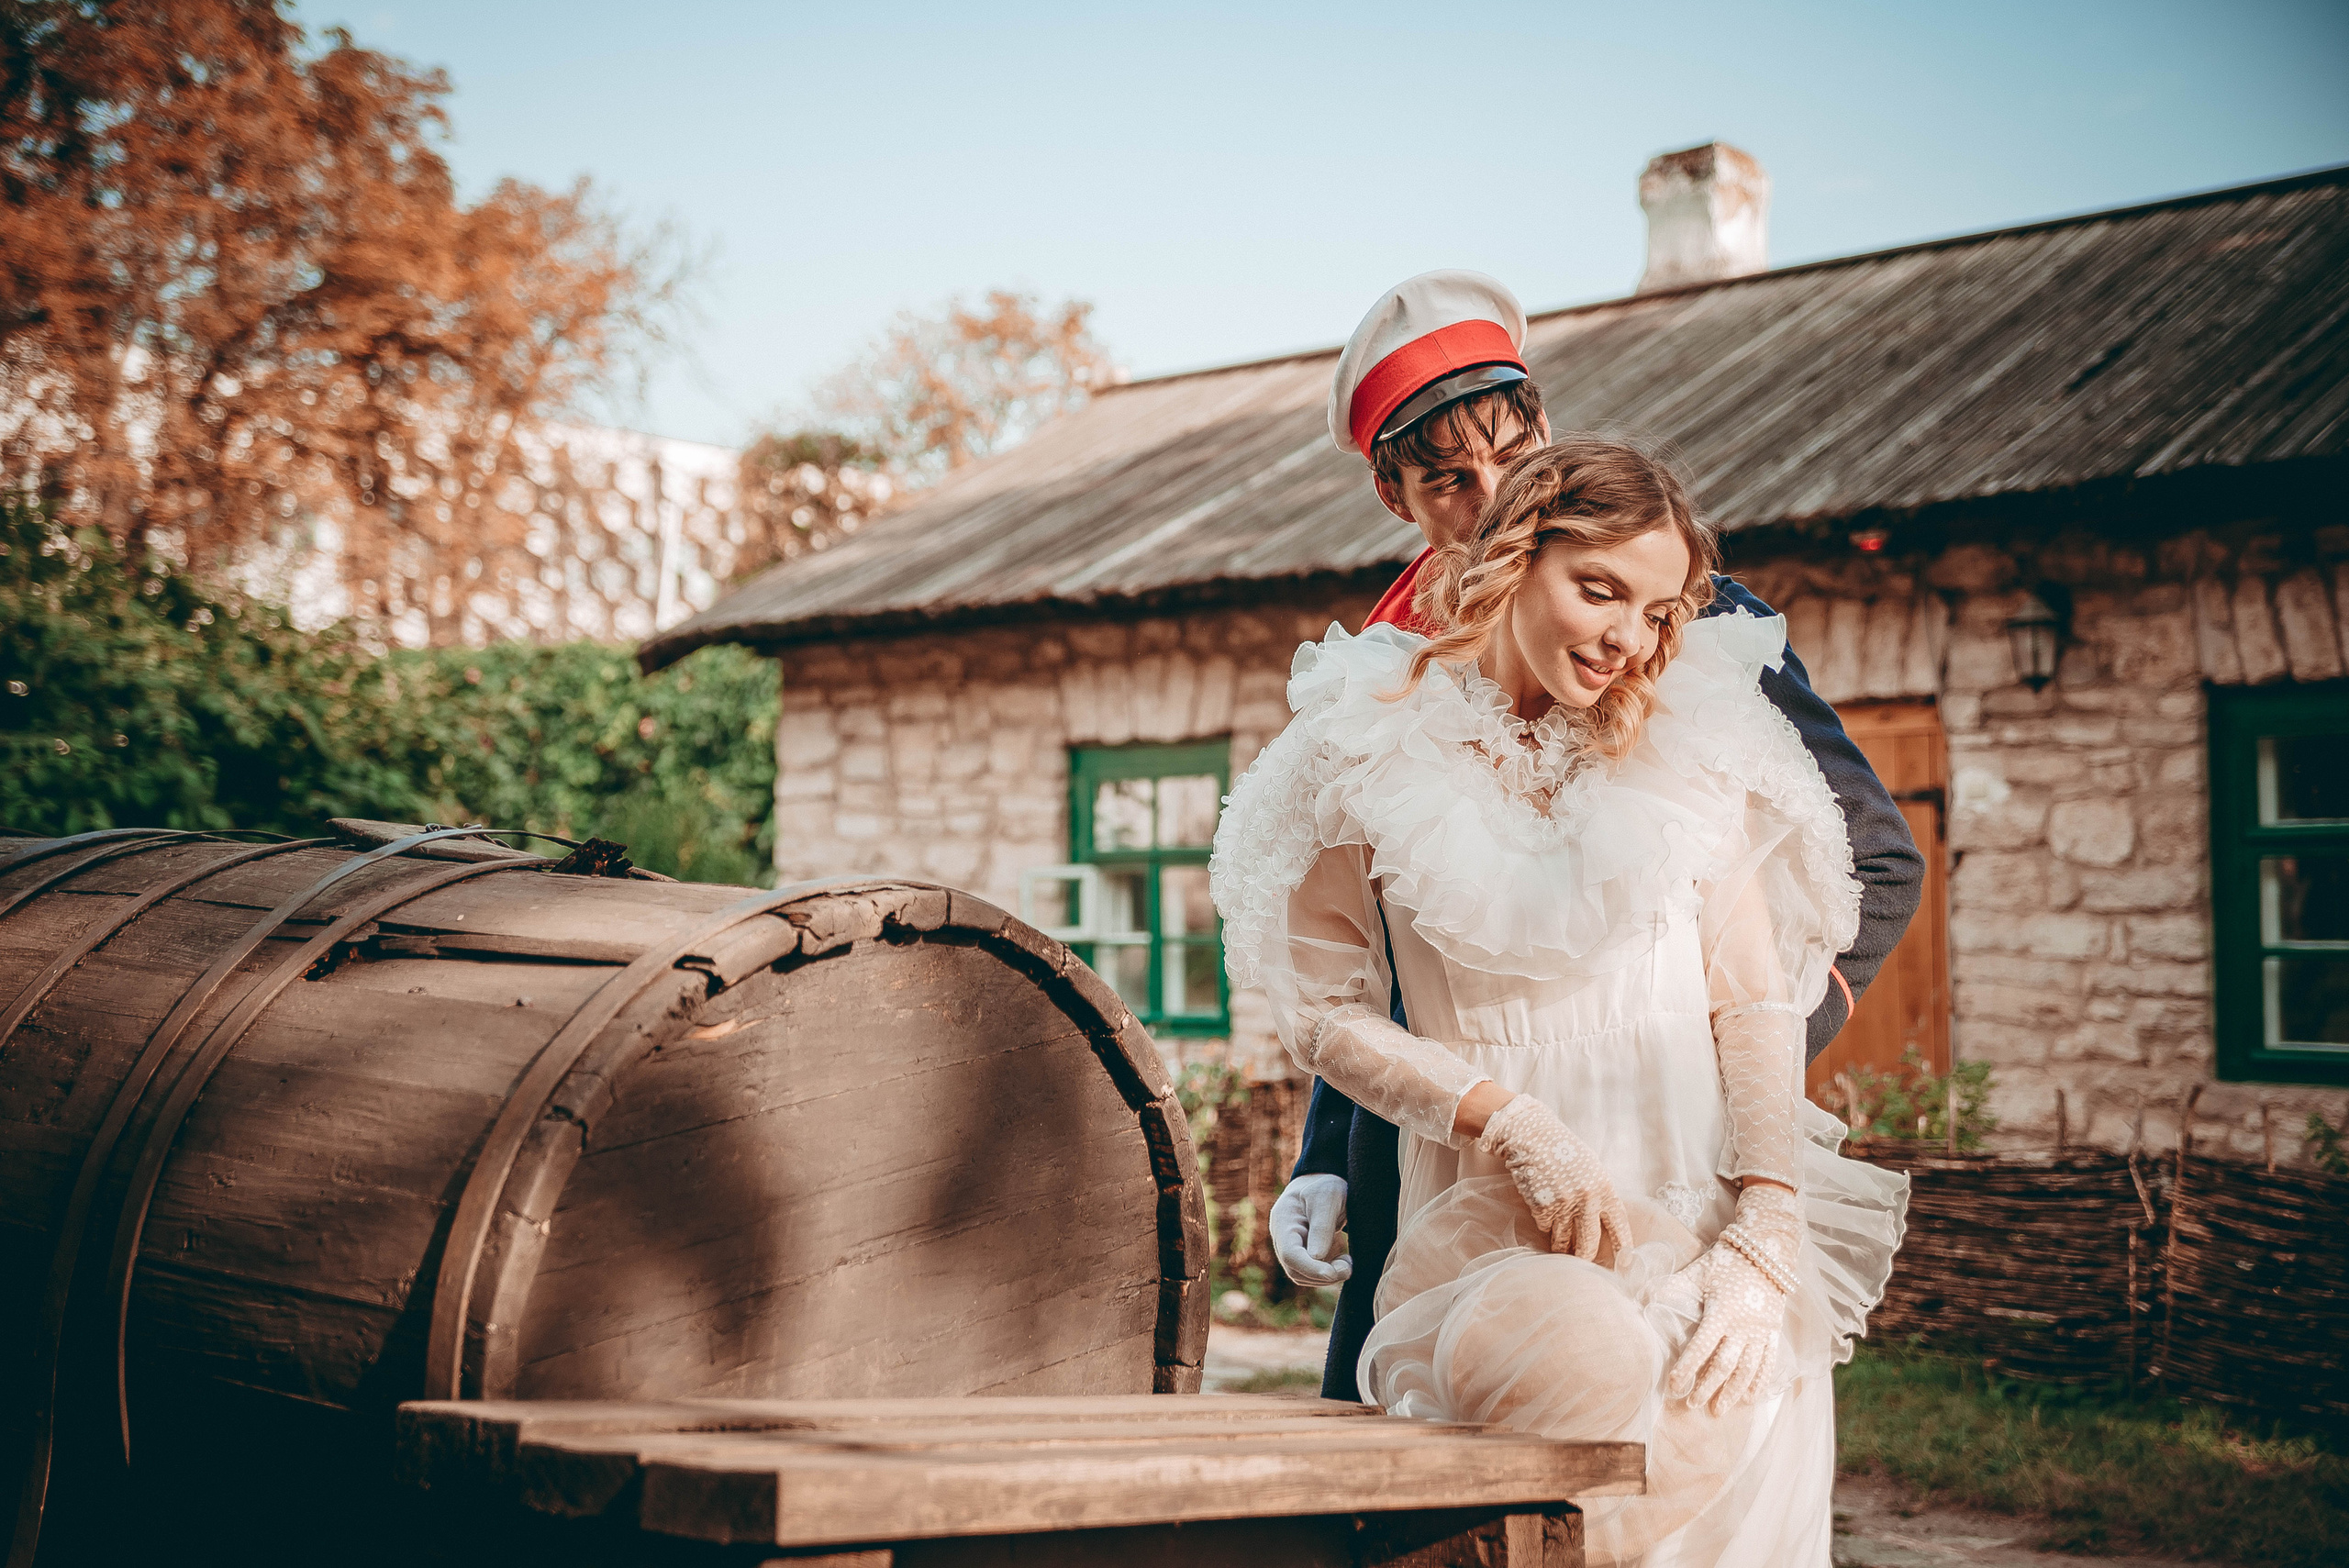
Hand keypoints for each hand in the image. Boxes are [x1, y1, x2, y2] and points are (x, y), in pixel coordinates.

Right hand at [1271, 1173, 1350, 1285]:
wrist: (1325, 1183)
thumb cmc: (1326, 1186)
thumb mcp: (1328, 1197)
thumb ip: (1322, 1226)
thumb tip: (1317, 1257)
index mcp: (1283, 1220)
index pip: (1290, 1253)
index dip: (1310, 1267)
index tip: (1332, 1273)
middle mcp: (1282, 1237)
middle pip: (1294, 1269)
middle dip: (1321, 1275)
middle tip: (1347, 1267)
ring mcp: (1291, 1247)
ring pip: (1302, 1276)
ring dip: (1326, 1278)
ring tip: (1346, 1264)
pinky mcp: (1303, 1255)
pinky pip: (1311, 1274)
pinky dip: (1328, 1275)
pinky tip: (1342, 1261)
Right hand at [1476, 1094, 1631, 1261]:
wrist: (1532, 1137)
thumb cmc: (1564, 1152)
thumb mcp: (1591, 1170)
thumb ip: (1599, 1195)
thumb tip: (1605, 1224)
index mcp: (1604, 1189)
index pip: (1619, 1226)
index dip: (1624, 1247)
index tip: (1625, 1263)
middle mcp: (1587, 1199)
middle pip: (1589, 1244)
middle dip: (1585, 1257)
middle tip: (1582, 1262)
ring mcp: (1564, 1204)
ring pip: (1564, 1241)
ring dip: (1561, 1246)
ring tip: (1559, 1243)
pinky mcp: (1542, 1207)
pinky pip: (1545, 1228)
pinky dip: (1544, 1225)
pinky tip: (1543, 1209)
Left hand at [1668, 1182, 1800, 1413]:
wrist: (1767, 1249)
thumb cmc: (1726, 1261)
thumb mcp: (1697, 1271)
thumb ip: (1671, 1287)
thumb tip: (1641, 1298)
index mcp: (1722, 1312)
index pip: (1701, 1347)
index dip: (1687, 1368)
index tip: (1673, 1386)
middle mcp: (1743, 1326)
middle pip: (1725, 1365)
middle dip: (1707, 1387)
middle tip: (1692, 1404)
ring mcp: (1761, 1331)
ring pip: (1747, 1369)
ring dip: (1732, 1392)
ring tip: (1718, 1410)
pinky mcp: (1774, 1331)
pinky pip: (1769, 1362)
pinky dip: (1760, 1382)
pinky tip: (1750, 1398)